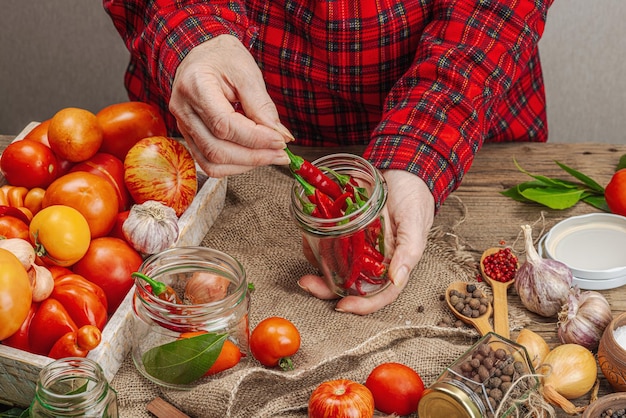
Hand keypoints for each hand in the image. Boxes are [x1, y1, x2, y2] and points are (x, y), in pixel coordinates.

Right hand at [169, 35, 290, 176]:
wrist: (202, 55)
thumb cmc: (223, 58)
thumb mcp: (247, 72)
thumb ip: (262, 105)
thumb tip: (280, 136)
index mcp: (195, 86)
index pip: (224, 125)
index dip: (255, 138)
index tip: (280, 141)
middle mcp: (183, 109)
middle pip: (217, 149)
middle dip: (254, 156)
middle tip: (281, 154)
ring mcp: (182, 125)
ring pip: (212, 162)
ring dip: (245, 165)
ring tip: (271, 156)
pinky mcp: (189, 136)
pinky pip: (208, 163)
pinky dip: (233, 166)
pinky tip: (253, 157)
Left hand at [298, 170, 434, 314]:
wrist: (404, 169)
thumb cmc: (415, 198)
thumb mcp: (415, 223)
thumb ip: (408, 251)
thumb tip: (396, 280)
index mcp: (392, 263)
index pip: (378, 294)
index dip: (361, 305)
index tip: (342, 306)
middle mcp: (373, 258)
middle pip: (349, 283)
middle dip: (326, 287)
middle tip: (307, 283)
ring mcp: (357, 244)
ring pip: (334, 264)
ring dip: (317, 264)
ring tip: (305, 255)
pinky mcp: (345, 228)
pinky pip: (327, 240)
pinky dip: (315, 242)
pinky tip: (307, 237)